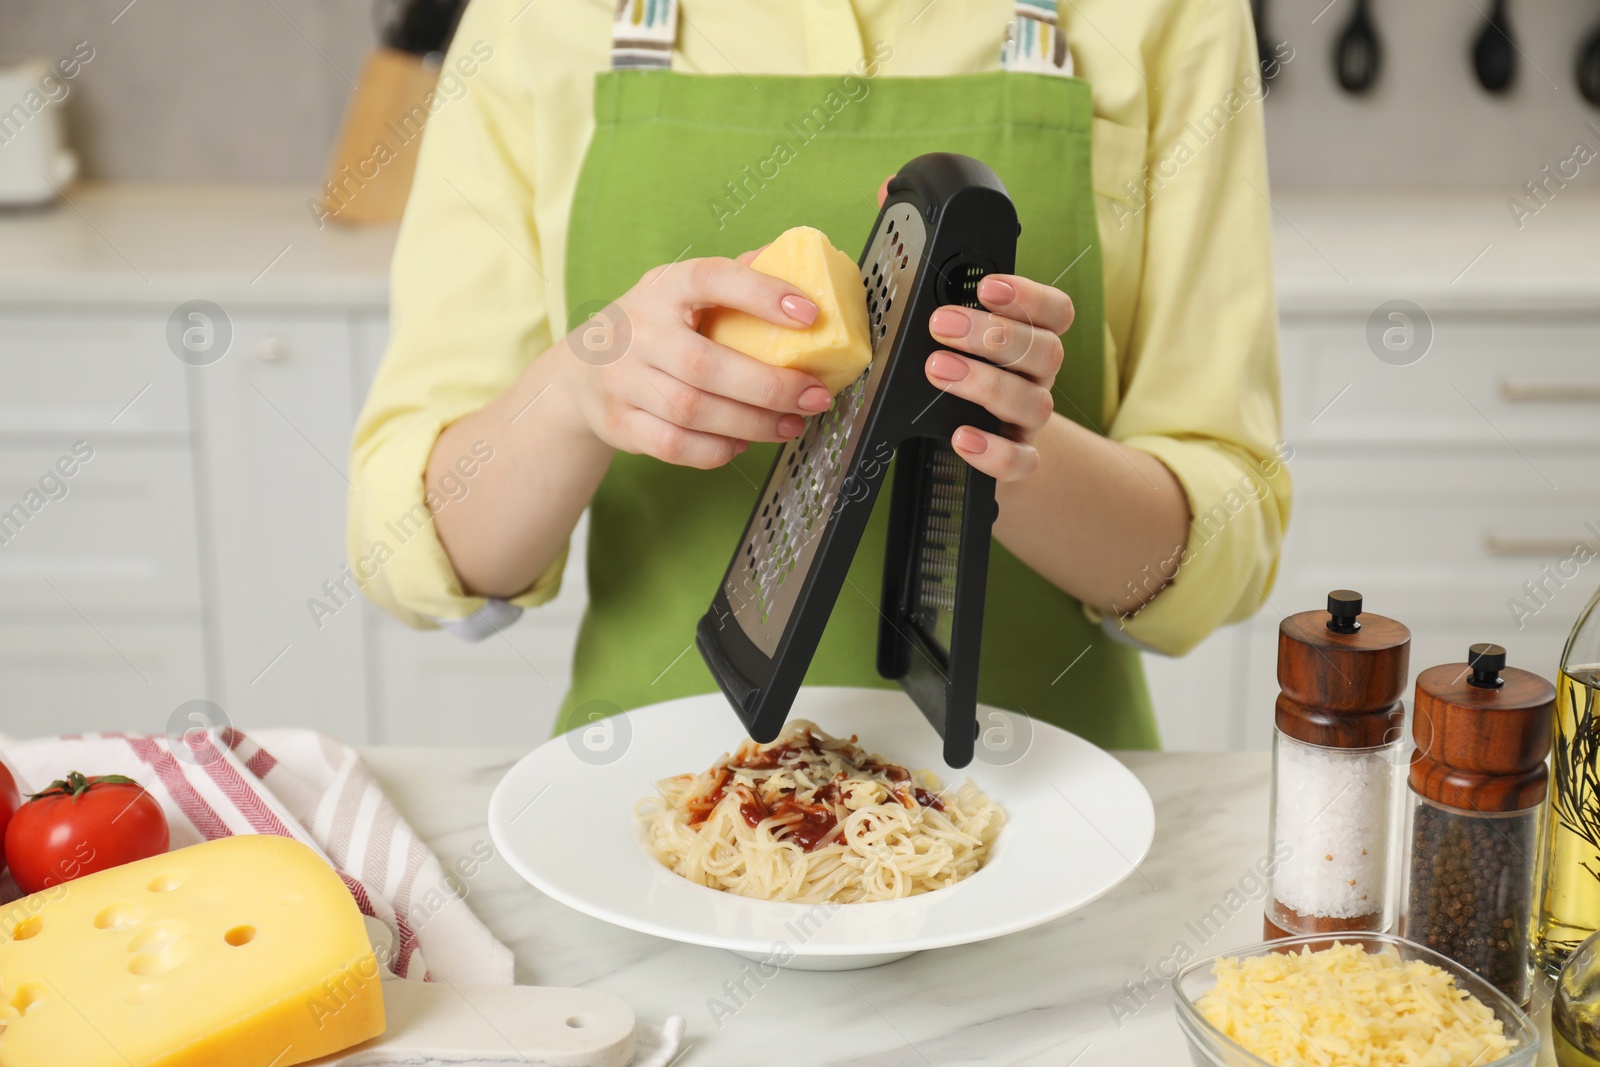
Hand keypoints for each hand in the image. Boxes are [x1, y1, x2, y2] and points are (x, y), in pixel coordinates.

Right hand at [556, 252, 833, 469]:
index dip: (761, 294)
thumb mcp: (680, 291)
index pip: (711, 280)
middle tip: (814, 396)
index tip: (809, 314)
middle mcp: (638, 332)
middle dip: (770, 387)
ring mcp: (623, 380)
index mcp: (663, 288)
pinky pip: (675, 445)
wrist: (581, 371)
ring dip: (752, 423)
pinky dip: (717, 450)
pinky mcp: (619, 423)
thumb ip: (733, 279)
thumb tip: (798, 260)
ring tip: (791, 424)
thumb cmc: (652, 328)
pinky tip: (742, 442)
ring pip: (693, 411)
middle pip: (706, 365)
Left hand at [876, 174, 1071, 482]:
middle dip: (993, 335)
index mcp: (1025, 333)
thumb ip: (918, 259)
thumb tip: (888, 189)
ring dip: (986, 383)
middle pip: (1041, 350)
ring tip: (939, 371)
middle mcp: (1035, 373)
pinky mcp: (1016, 460)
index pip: (1054, 309)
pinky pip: (1020, 460)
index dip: (1028, 295)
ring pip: (1031, 401)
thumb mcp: (933, 311)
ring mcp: (1028, 418)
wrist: (966, 443)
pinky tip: (962, 437)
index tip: (988, 287)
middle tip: (942, 326)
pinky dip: (994, 451)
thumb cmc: (951, 362)